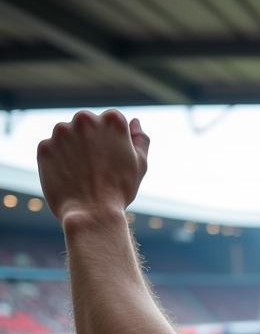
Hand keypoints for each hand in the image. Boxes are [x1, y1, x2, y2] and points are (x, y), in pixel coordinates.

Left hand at [37, 110, 149, 225]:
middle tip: (98, 169)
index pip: (112, 121)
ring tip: (83, 175)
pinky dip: (59, 162)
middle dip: (92, 142)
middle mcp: (85, 119)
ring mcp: (61, 132)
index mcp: (112, 120)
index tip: (114, 159)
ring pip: (68, 136)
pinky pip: (53, 150)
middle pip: (88, 125)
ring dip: (74, 150)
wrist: (92, 214)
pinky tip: (70, 179)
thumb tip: (135, 122)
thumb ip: (140, 140)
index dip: (114, 142)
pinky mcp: (45, 146)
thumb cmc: (120, 191)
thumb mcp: (140, 165)